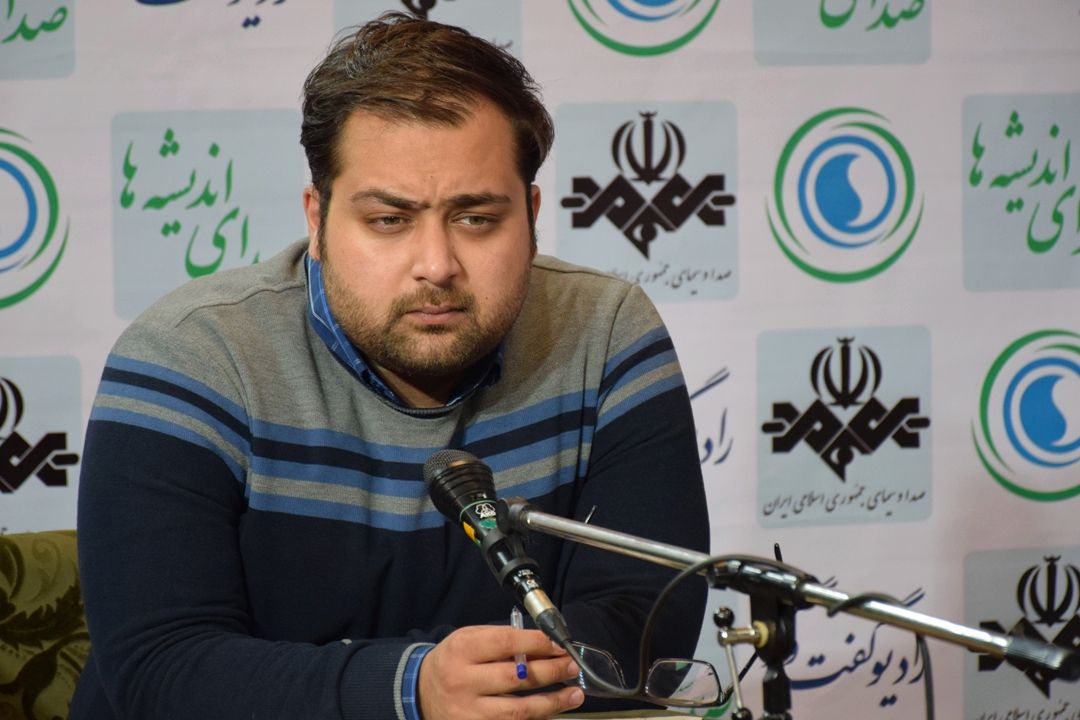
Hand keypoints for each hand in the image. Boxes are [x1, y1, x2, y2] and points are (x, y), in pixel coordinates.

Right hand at [418, 624, 584, 719]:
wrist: (420, 693)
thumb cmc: (454, 662)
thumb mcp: (469, 640)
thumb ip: (502, 641)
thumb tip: (545, 645)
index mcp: (462, 650)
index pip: (507, 643)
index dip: (538, 644)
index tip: (560, 645)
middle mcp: (462, 682)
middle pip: (516, 678)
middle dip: (551, 672)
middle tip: (572, 666)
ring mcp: (467, 712)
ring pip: (518, 711)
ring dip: (552, 702)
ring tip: (574, 694)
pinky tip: (551, 712)